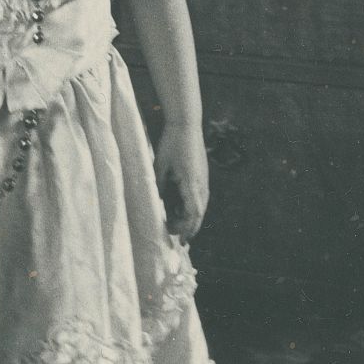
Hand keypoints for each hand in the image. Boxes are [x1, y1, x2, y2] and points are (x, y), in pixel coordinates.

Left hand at [154, 120, 209, 240]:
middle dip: (189, 228)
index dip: (184, 228)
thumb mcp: (160, 166)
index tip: (175, 237)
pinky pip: (201, 197)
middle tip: (180, 240)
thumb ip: (160, 186)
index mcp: (191, 185)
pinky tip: (182, 207)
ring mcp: (204, 180)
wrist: (187, 123)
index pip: (191, 215)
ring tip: (179, 226)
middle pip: (199, 214)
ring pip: (201, 207)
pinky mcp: (203, 175)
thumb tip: (159, 203)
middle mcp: (202, 185)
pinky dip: (193, 207)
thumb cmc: (172, 143)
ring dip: (192, 218)